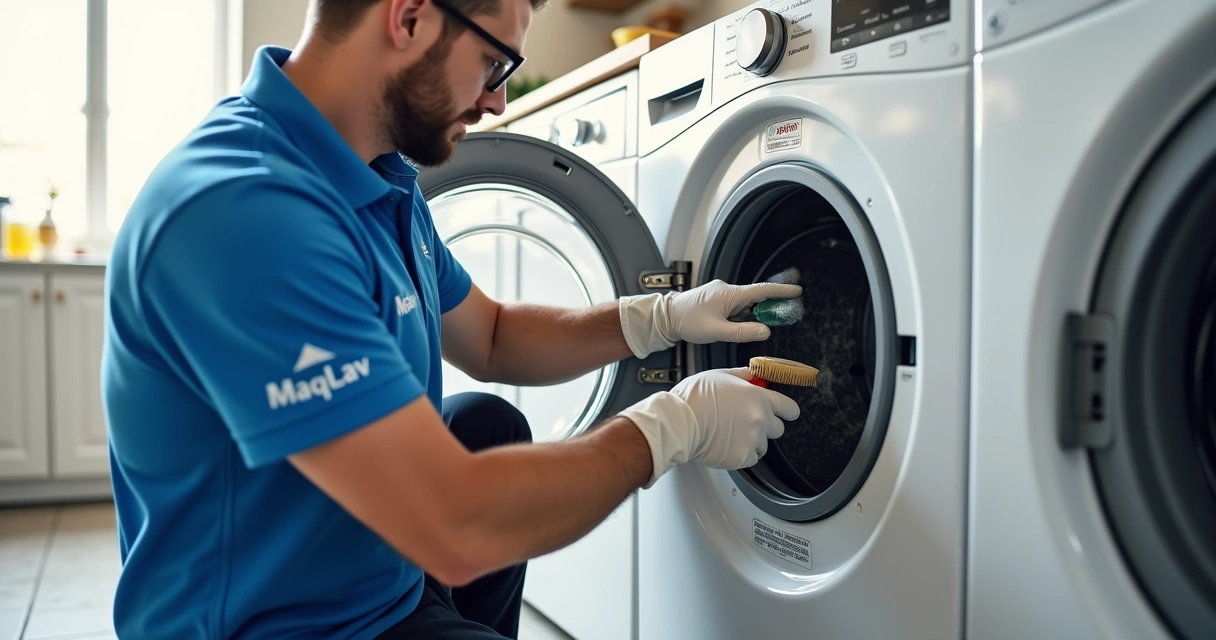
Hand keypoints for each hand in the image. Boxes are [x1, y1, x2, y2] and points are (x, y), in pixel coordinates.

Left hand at [618, 280, 801, 358]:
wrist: (666, 316)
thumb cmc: (687, 321)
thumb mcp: (717, 331)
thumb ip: (742, 332)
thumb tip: (764, 331)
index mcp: (729, 294)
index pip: (761, 291)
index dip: (781, 292)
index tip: (797, 291)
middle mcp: (727, 290)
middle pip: (756, 298)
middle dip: (769, 307)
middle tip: (781, 316)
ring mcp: (722, 294)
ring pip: (745, 303)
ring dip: (752, 313)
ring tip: (745, 326)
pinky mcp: (717, 299)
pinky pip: (736, 306)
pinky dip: (742, 314)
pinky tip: (734, 325)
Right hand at [618, 368, 799, 487]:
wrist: (679, 422)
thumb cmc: (694, 398)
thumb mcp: (720, 375)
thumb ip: (743, 375)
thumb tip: (755, 375)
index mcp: (757, 397)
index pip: (788, 407)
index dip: (787, 410)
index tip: (787, 413)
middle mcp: (759, 419)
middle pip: (778, 428)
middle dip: (766, 426)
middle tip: (746, 423)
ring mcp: (752, 440)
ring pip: (763, 445)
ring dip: (752, 441)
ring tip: (731, 434)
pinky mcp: (742, 457)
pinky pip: (750, 458)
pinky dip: (741, 454)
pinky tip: (726, 444)